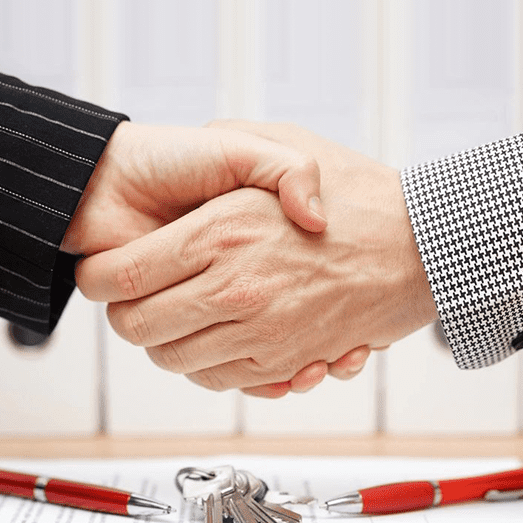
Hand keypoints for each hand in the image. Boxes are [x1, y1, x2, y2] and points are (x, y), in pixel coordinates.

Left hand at [76, 127, 437, 389]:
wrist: (424, 247)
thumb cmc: (357, 194)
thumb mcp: (286, 143)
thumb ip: (228, 147)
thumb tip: (184, 176)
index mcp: (220, 232)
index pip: (119, 275)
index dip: (98, 278)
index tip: (103, 273)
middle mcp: (234, 288)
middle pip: (136, 326)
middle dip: (125, 315)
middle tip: (136, 298)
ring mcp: (259, 331)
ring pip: (172, 359)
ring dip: (164, 342)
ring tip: (175, 317)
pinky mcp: (283, 361)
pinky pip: (219, 379)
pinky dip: (207, 365)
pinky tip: (217, 336)